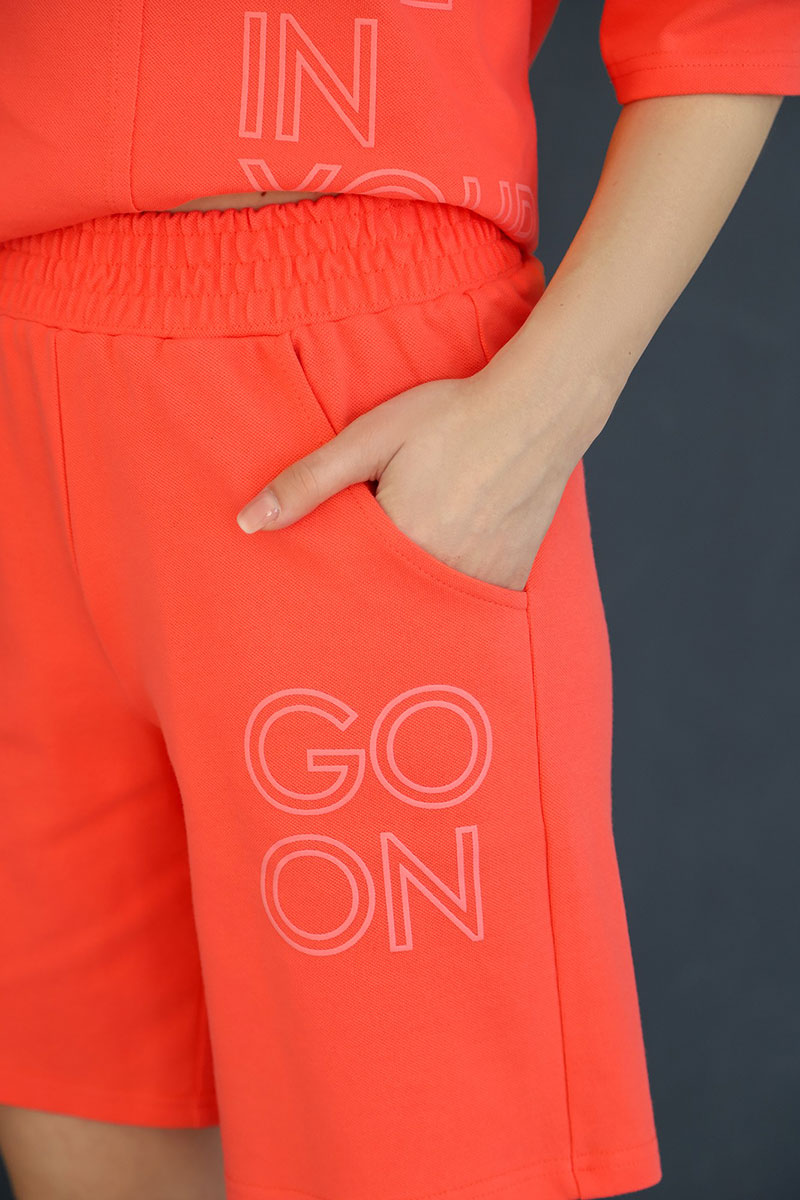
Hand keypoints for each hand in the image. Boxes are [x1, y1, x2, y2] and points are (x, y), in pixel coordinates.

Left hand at [236, 366, 580, 592]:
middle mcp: (440, 571)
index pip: (348, 580)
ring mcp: (481, 578)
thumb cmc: (452, 416)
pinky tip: (449, 565)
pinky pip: (471, 601)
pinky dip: (454, 594)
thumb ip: (309, 482)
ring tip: (408, 565)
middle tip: (368, 569)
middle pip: (388, 597)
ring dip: (412, 594)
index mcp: (399, 543)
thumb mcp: (369, 438)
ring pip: (429, 605)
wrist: (538, 409)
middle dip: (371, 589)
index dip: (335, 575)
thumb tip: (248, 523)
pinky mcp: (511, 576)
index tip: (325, 575)